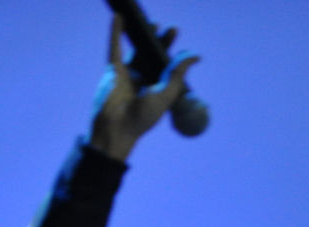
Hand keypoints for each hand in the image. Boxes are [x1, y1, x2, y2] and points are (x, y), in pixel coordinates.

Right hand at [88, 16, 198, 160]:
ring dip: (144, 36)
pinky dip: (116, 32)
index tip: (185, 51)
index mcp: (157, 90)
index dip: (176, 59)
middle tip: (174, 30)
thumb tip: (195, 55)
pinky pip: (115, 47)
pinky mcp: (113, 70)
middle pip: (154, 57)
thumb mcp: (166, 93)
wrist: (117, 127)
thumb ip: (179, 72)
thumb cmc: (143, 116)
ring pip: (137, 50)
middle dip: (163, 43)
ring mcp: (127, 74)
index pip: (168, 70)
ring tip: (153, 23)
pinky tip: (119, 17)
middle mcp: (143, 81)